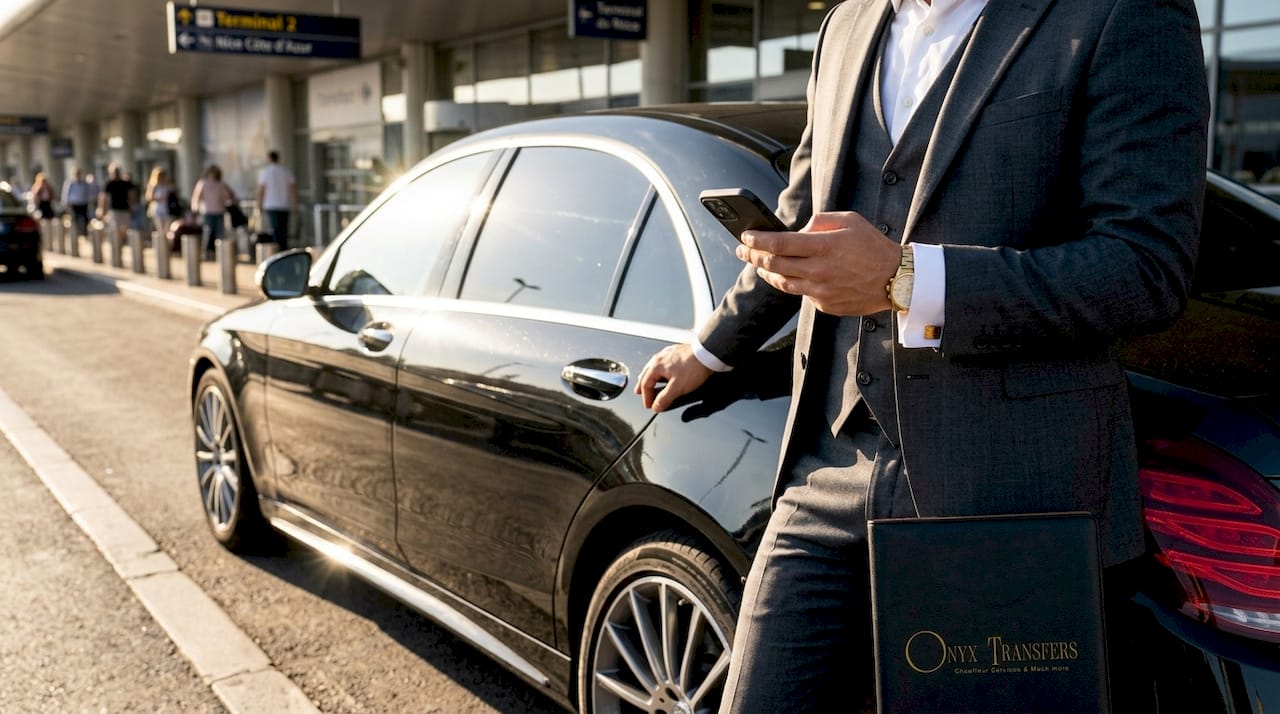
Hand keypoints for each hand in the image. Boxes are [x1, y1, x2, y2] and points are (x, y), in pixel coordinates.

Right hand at [634, 343, 713, 412]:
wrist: (708, 353)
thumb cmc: (694, 367)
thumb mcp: (677, 388)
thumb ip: (664, 399)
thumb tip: (656, 406)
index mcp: (656, 365)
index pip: (645, 385)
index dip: (646, 398)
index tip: (649, 406)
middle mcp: (660, 358)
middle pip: (646, 374)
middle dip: (643, 385)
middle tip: (640, 393)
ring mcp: (668, 354)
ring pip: (654, 367)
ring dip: (651, 377)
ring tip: (651, 383)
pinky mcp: (677, 352)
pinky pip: (664, 363)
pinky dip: (660, 371)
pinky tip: (666, 372)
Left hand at [738, 211, 900, 315]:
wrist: (896, 280)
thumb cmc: (873, 246)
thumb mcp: (850, 220)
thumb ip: (820, 222)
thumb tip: (798, 231)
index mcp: (824, 246)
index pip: (779, 243)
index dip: (758, 240)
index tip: (746, 236)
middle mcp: (819, 270)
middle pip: (774, 264)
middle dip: (753, 255)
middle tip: (743, 250)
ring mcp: (820, 290)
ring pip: (782, 283)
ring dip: (766, 272)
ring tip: (759, 264)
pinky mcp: (824, 305)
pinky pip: (802, 293)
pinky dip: (794, 283)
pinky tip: (791, 275)